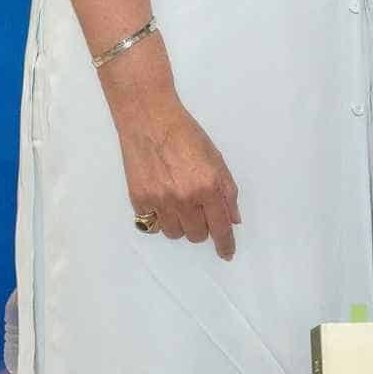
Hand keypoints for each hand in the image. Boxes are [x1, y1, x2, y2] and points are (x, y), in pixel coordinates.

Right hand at [109, 85, 242, 258]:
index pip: (220, 226)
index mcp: (207, 186)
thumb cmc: (186, 134)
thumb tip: (233, 218)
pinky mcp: (139, 200)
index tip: (227, 253)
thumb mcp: (216, 158)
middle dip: (202, 227)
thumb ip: (227, 190)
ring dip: (180, 223)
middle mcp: (184, 198)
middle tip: (198, 208)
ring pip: (174, 233)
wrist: (149, 120)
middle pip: (196, 235)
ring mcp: (159, 201)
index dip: (225, 244)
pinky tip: (160, 197)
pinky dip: (159, 217)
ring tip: (178, 201)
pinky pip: (152, 224)